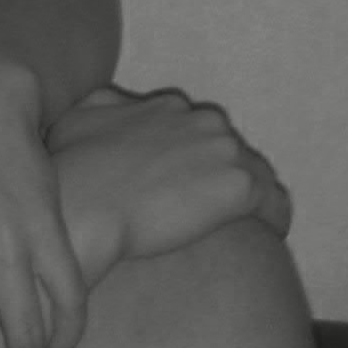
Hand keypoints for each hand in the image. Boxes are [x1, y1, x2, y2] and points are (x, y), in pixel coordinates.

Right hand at [50, 85, 290, 288]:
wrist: (82, 207)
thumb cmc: (72, 171)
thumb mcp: (79, 118)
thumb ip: (109, 107)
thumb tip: (117, 107)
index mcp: (169, 107)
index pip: (201, 131)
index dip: (196, 160)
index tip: (187, 184)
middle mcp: (202, 120)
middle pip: (232, 150)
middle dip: (222, 176)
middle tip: (208, 210)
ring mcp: (225, 151)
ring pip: (258, 175)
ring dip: (249, 199)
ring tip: (242, 229)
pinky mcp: (239, 187)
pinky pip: (276, 205)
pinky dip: (273, 221)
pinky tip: (263, 240)